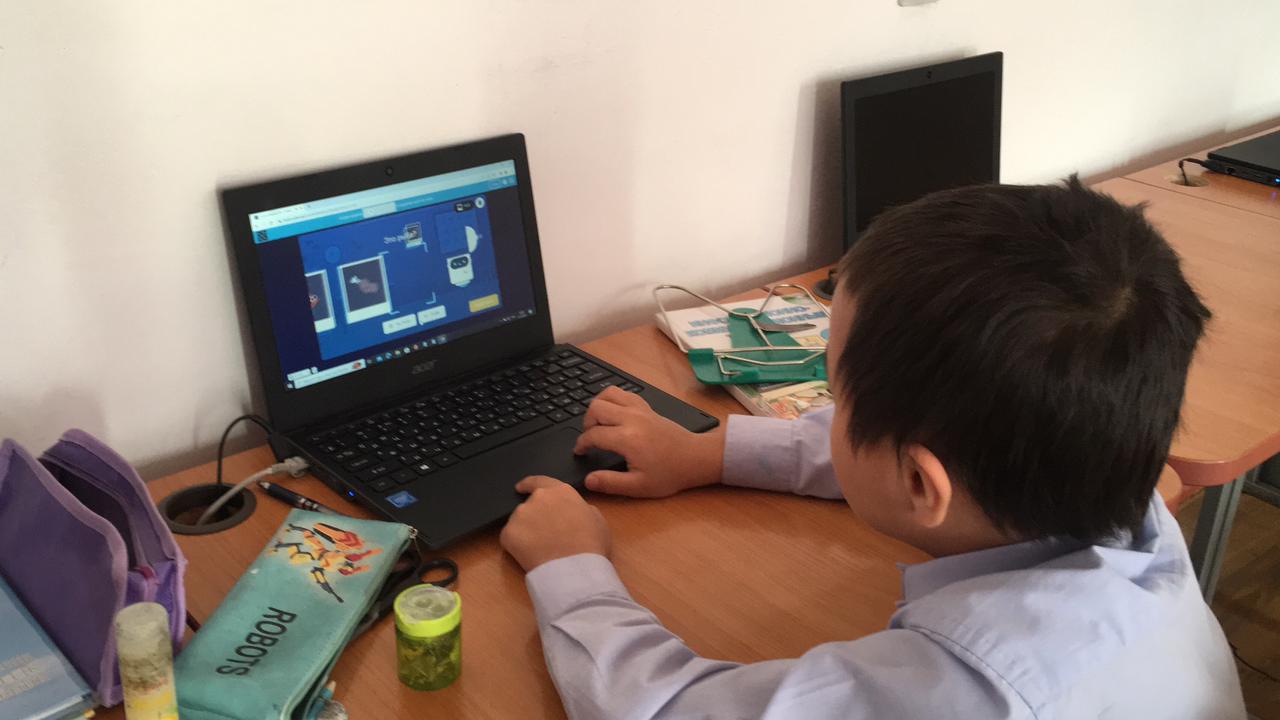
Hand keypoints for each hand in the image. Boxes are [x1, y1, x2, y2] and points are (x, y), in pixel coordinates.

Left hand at [500, 476, 610, 571]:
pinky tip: (531, 556)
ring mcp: (520, 515)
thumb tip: (572, 510)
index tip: (520, 488)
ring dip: (526, 531)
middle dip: (534, 516)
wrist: (574, 569)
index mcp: (560, 491)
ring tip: (540, 548)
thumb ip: (580, 507)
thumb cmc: (591, 545)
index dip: (528, 484)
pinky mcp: (508, 534)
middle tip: (544, 534)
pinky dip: (517, 546)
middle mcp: (538, 498)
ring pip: (519, 521)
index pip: (539, 481)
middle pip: (530, 504)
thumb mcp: (596, 518)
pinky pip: (510, 538)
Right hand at [574, 387, 724, 497]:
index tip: (580, 452)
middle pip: (596, 408)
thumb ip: (610, 483)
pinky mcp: (647, 406)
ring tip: (598, 423)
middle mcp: (632, 418)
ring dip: (598, 406)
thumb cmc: (669, 474)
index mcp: (627, 438)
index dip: (581, 444)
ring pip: (608, 393)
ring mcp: (640, 409)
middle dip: (586, 423)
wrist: (695, 458)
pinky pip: (623, 393)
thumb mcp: (639, 486)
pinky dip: (612, 399)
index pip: (593, 434)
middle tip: (589, 438)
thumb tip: (588, 480)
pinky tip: (613, 414)